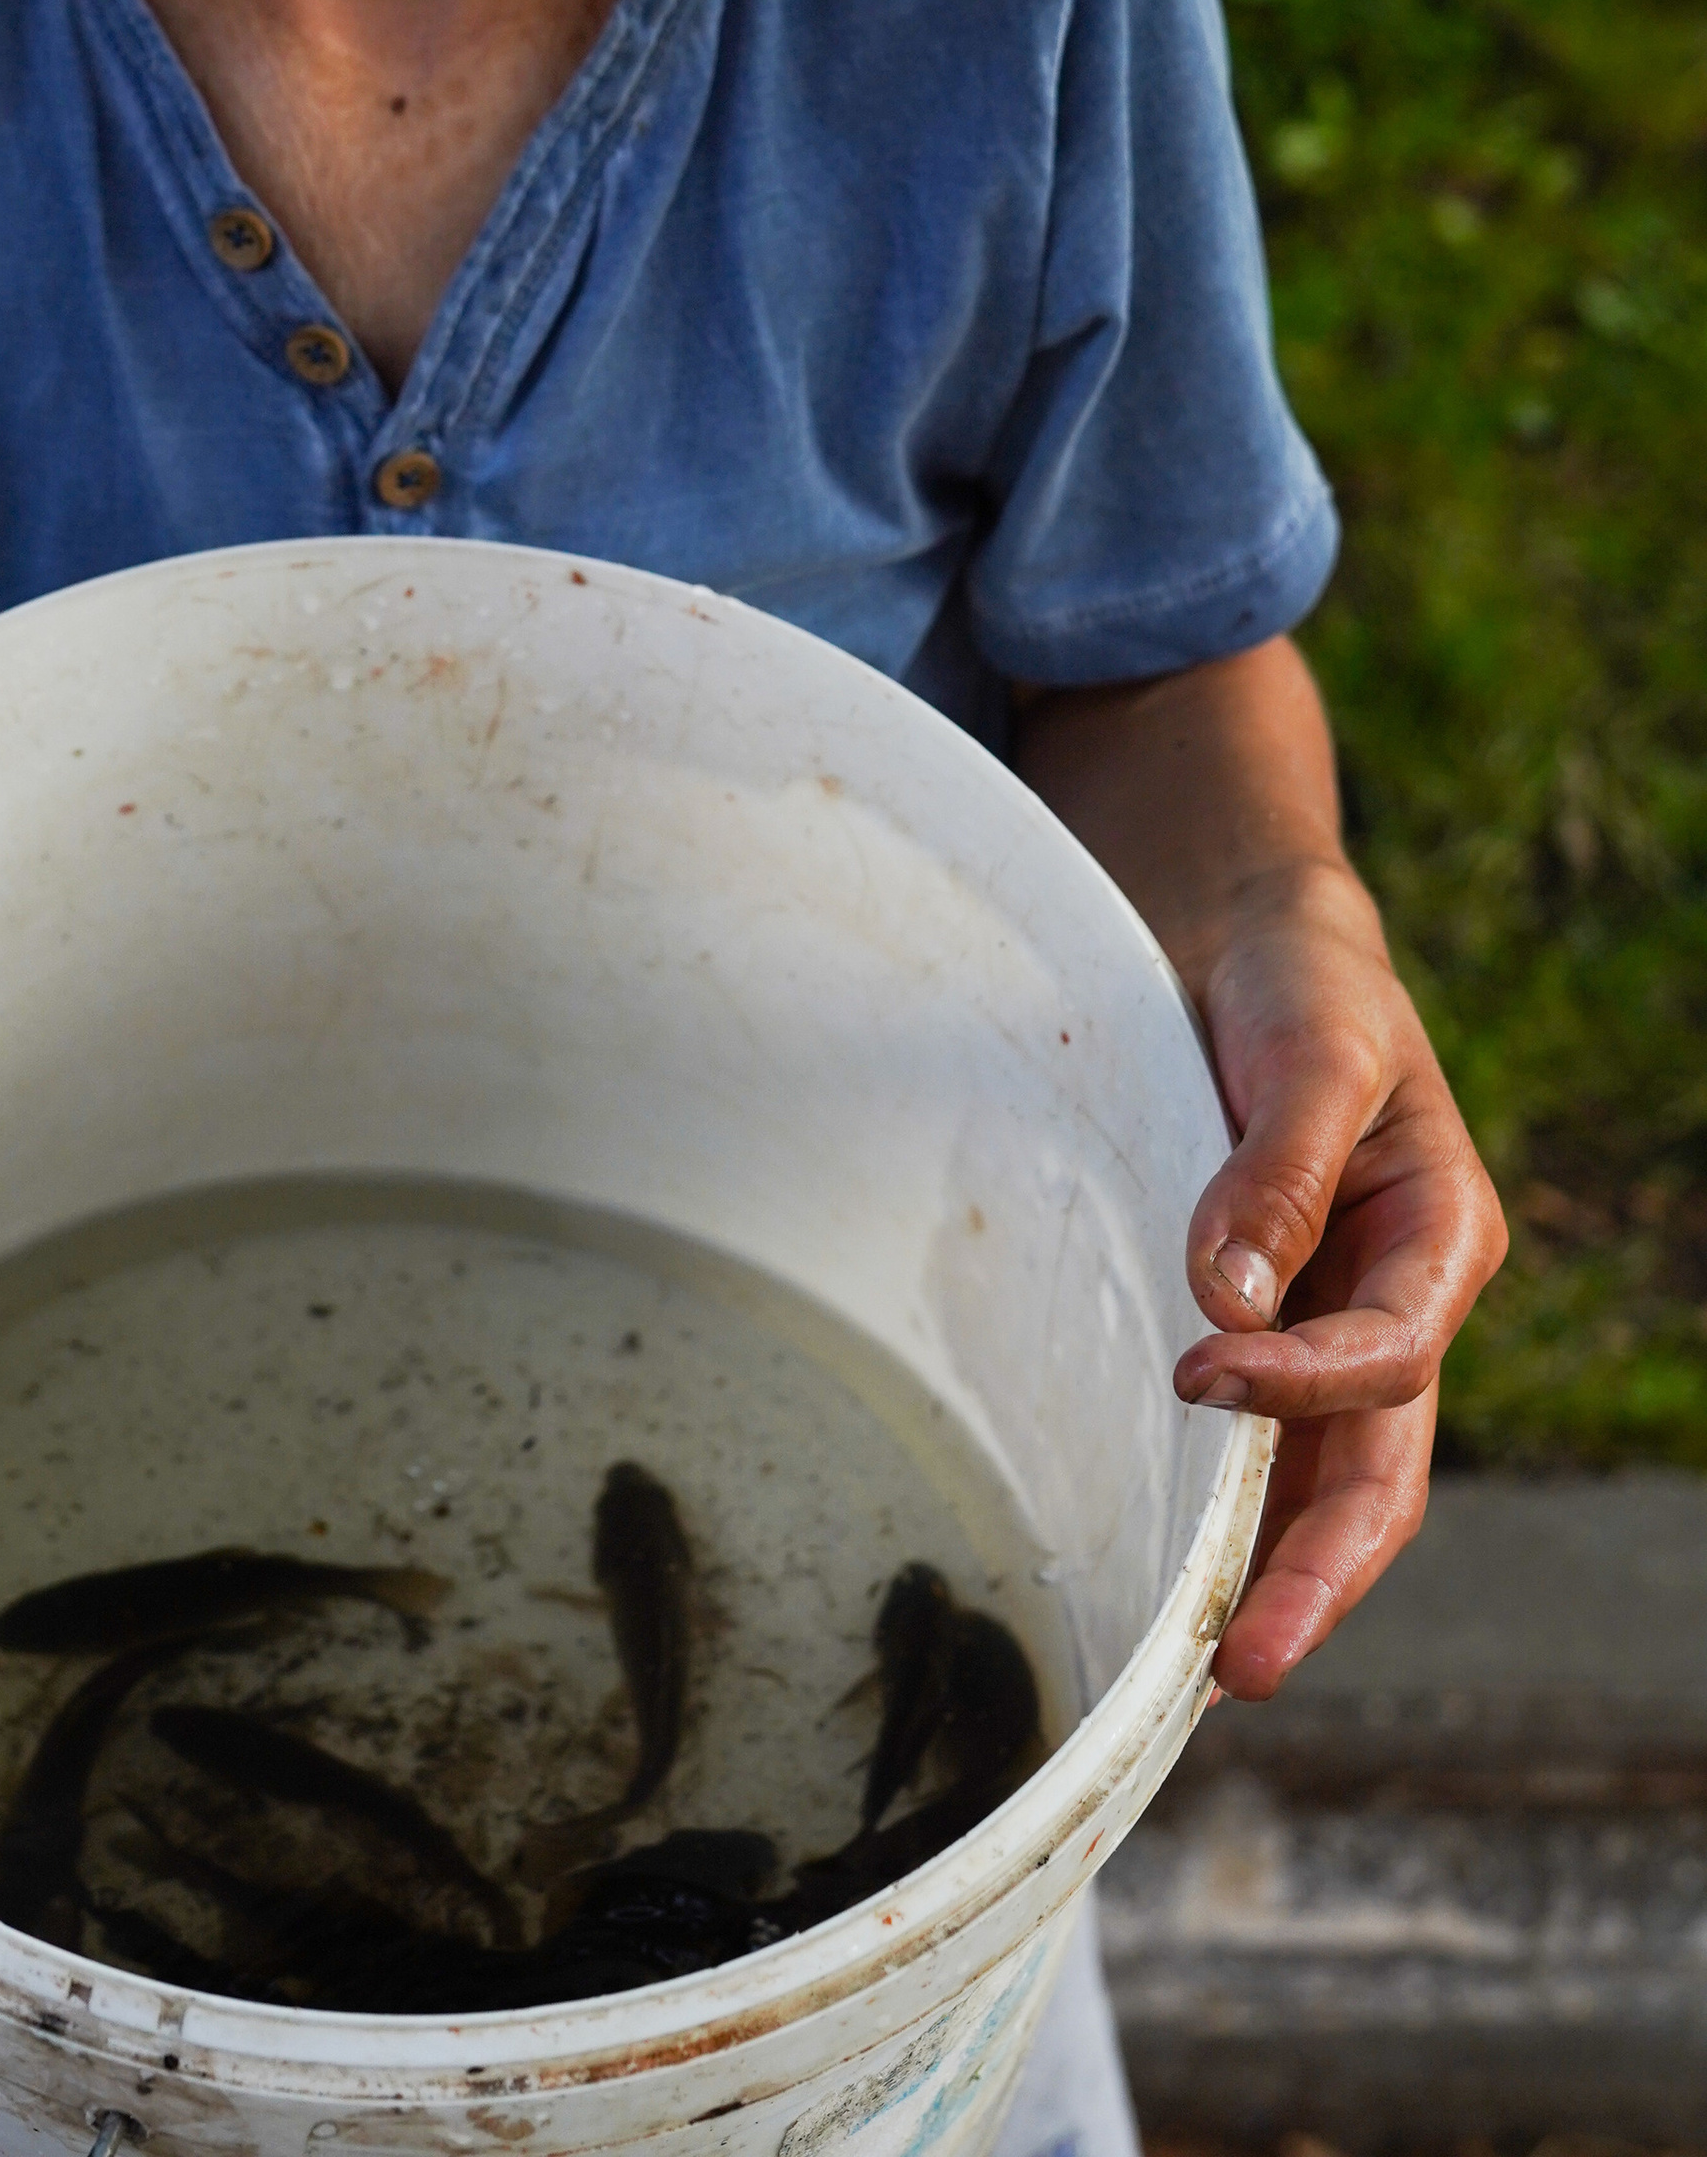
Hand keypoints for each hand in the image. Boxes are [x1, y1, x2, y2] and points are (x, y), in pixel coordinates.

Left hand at [1012, 638, 1507, 1698]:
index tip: (1202, 1373)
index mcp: (1439, 1239)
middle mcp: (1399, 1301)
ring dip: (1273, 1570)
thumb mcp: (1314, 1050)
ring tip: (1207, 1669)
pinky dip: (1228, 1505)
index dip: (1302, 1385)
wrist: (1255, 942)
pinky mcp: (1267, 1320)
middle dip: (1318, 1577)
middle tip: (1243, 1668)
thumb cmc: (1302, 984)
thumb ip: (1279, 1171)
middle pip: (1377, 1470)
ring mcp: (1333, 1322)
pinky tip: (1171, 1567)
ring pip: (1324, 1478)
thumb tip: (1227, 1298)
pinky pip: (1261, 1435)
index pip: (1388, 1353)